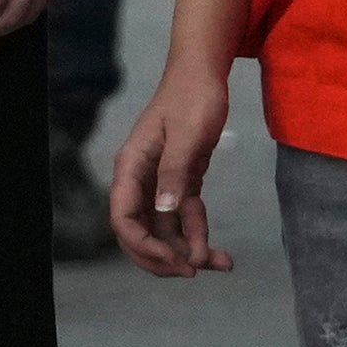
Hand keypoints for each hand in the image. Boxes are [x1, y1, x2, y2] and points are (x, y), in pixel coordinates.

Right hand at [108, 64, 236, 275]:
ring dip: (189, 251)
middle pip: (140, 233)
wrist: (204, 74)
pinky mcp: (179, 182)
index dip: (145, 246)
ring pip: (164, 231)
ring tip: (222, 264)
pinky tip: (222, 253)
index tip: (177, 261)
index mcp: (131, 167)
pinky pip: (185, 218)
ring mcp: (159, 183)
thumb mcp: (187, 134)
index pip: (124, 219)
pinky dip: (200, 235)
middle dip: (164, 257)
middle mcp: (140, 180)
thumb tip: (164, 210)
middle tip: (195, 271)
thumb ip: (174, 172)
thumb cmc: (192, 97)